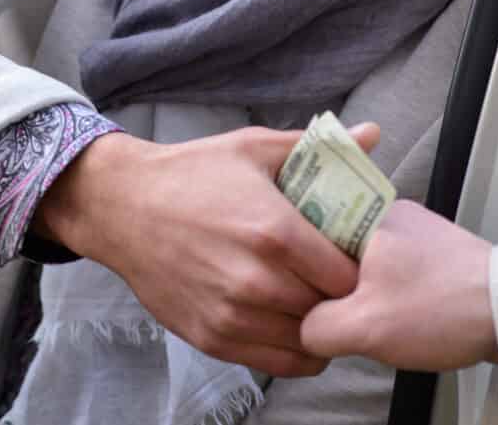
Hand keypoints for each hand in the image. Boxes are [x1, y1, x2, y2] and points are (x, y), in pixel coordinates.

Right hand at [34, 121, 379, 377]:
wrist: (122, 207)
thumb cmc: (192, 173)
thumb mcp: (254, 149)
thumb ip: (321, 148)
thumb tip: (374, 134)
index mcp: (276, 233)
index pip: (350, 275)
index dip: (358, 268)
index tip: (352, 256)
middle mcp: (257, 281)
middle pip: (331, 309)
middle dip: (339, 295)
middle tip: (333, 278)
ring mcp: (234, 315)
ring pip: (307, 341)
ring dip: (317, 324)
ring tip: (312, 299)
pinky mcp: (214, 338)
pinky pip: (277, 362)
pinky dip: (293, 349)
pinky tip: (289, 321)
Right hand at [300, 199, 497, 369]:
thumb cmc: (444, 309)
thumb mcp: (364, 327)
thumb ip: (317, 327)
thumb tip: (304, 330)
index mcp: (366, 214)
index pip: (307, 231)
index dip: (299, 272)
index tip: (306, 302)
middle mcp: (389, 212)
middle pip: (333, 248)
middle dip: (331, 287)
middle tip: (340, 317)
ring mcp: (414, 231)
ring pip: (362, 263)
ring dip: (360, 295)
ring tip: (374, 320)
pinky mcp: (433, 253)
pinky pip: (391, 272)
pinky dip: (387, 296)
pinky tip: (399, 318)